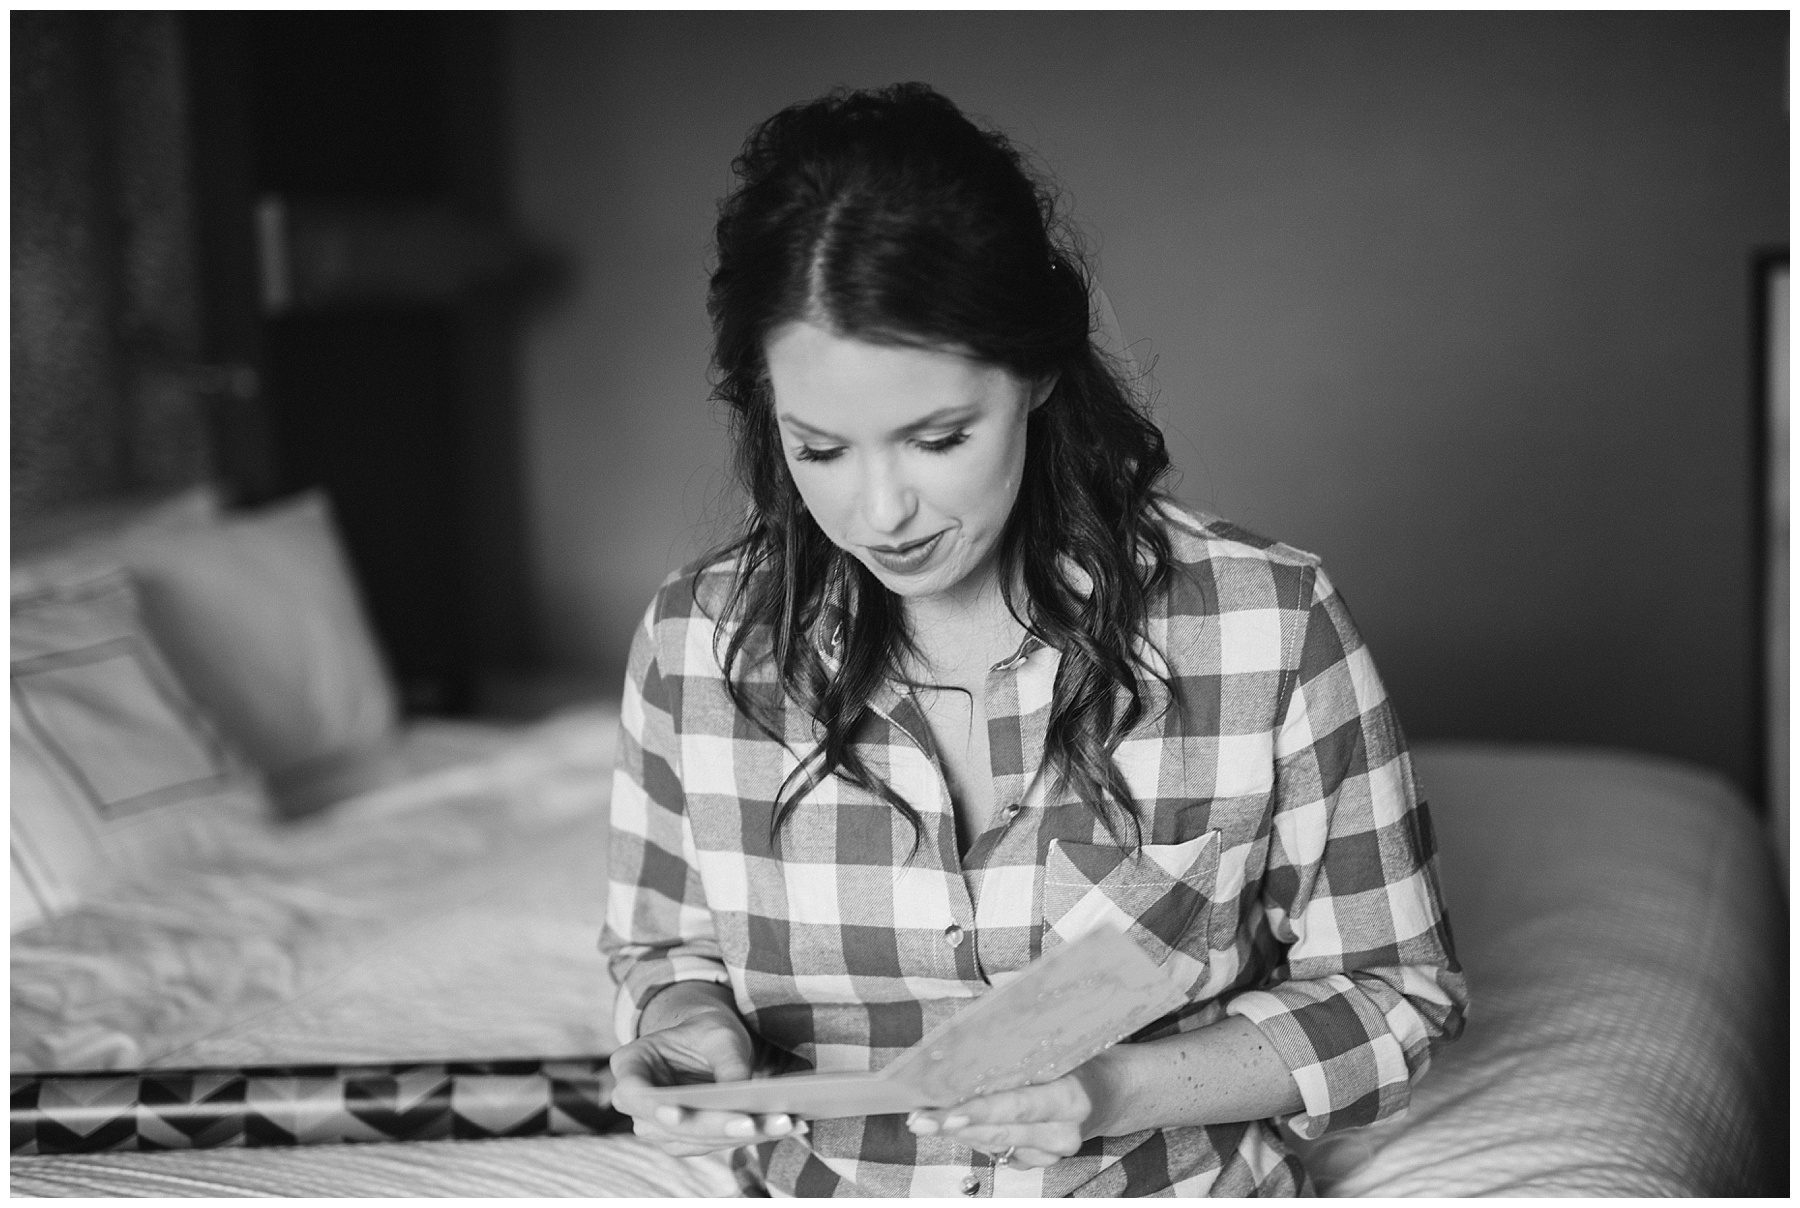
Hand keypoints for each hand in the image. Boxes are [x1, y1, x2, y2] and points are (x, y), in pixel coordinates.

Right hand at [608, 993, 805, 1156]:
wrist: (709, 1042)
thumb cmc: (706, 1031)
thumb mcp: (718, 1032)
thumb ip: (726, 1061)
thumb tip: (741, 1093)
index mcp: (631, 1065)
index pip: (633, 1093)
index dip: (652, 1107)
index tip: (675, 1112)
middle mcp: (639, 1105)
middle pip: (673, 1126)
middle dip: (717, 1126)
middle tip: (755, 1122)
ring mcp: (661, 1128)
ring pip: (698, 1140)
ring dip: (741, 1136)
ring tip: (784, 1123)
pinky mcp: (689, 1140)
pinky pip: (717, 1143)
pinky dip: (751, 1136)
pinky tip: (785, 1127)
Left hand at [904, 1059, 1112, 1169]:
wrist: (1112, 1094)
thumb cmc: (1081, 1060)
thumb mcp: (1060, 1047)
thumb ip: (1022, 1047)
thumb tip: (972, 1032)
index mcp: (1071, 1099)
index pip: (1018, 1106)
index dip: (981, 1111)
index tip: (947, 1111)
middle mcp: (1063, 1132)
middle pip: (1000, 1131)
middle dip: (954, 1124)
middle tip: (919, 1119)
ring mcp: (1052, 1152)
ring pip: (995, 1145)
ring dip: (957, 1132)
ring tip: (924, 1120)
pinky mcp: (1040, 1163)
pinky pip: (999, 1153)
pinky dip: (974, 1137)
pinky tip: (954, 1125)